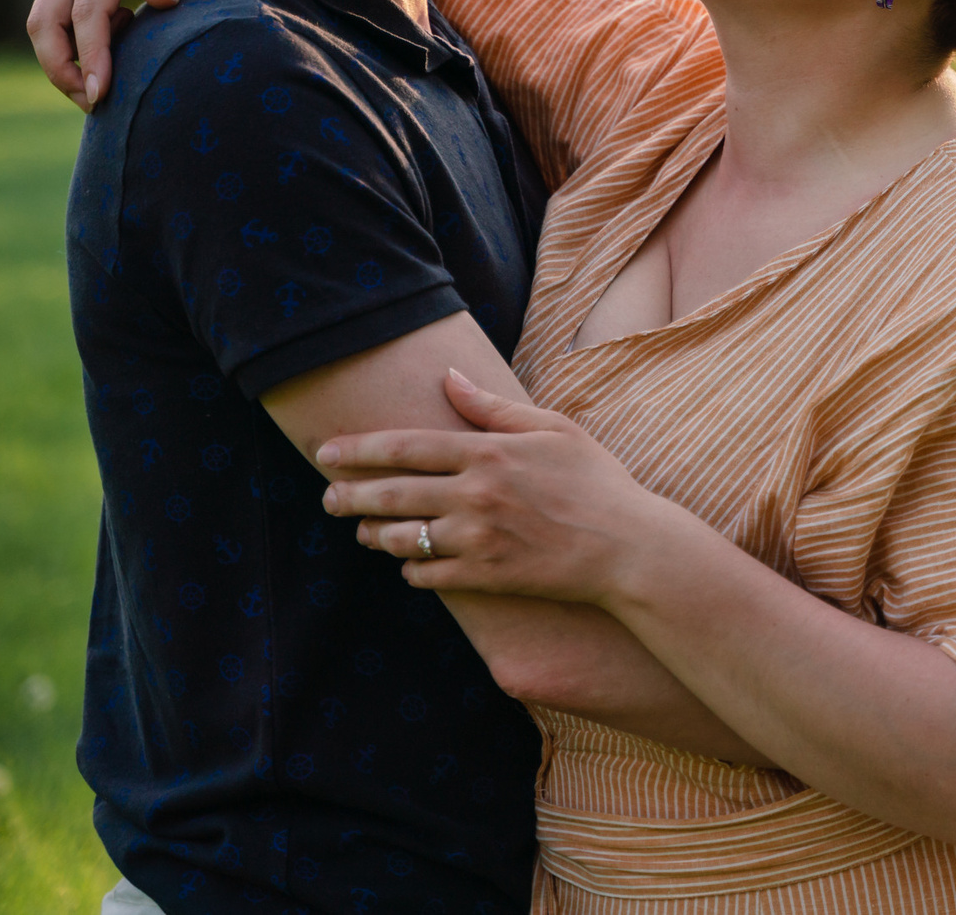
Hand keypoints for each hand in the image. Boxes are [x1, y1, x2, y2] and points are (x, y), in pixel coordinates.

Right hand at [28, 0, 229, 108]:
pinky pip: (49, 17)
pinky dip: (70, 41)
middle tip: (95, 104)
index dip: (91, 57)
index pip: (87, 13)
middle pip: (44, 23)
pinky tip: (114, 38)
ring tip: (103, 83)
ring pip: (40, 23)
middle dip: (61, 70)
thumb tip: (160, 1)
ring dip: (61, 61)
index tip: (102, 94)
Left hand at [320, 371, 672, 604]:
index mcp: (488, 452)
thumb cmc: (596, 481)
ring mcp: (478, 539)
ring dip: (374, 535)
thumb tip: (449, 379)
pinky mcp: (486, 576)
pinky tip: (411, 563)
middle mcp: (475, 494)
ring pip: (402, 538)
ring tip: (365, 531)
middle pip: (390, 494)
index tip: (327, 452)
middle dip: (348, 496)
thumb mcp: (553, 428)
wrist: (628, 547)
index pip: (405, 446)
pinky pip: (428, 576)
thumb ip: (493, 407)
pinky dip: (412, 570)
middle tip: (327, 498)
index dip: (359, 449)